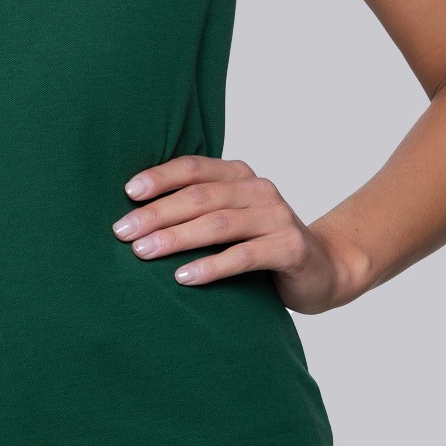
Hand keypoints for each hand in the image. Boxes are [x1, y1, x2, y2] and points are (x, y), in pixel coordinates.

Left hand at [111, 155, 360, 312]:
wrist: (323, 269)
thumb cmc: (262, 244)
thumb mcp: (231, 220)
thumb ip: (198, 209)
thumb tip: (135, 214)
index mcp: (240, 175)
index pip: (194, 168)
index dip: (160, 177)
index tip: (127, 193)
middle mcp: (259, 189)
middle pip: (200, 197)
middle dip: (157, 214)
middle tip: (122, 232)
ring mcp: (277, 216)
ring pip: (218, 224)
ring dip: (176, 237)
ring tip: (143, 252)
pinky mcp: (290, 247)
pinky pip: (244, 255)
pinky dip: (211, 266)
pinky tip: (184, 277)